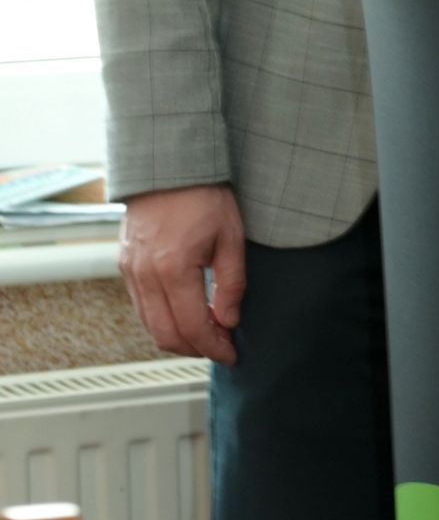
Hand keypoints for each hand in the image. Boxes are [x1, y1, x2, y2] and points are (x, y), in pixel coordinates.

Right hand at [119, 184, 246, 365]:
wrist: (168, 166)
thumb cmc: (204, 195)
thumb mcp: (231, 237)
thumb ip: (231, 283)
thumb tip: (228, 321)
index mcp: (173, 268)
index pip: (192, 327)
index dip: (213, 348)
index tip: (231, 354)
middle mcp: (145, 274)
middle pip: (165, 335)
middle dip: (195, 349)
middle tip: (221, 348)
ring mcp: (130, 270)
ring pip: (149, 325)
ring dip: (178, 338)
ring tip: (207, 334)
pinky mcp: (125, 265)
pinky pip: (141, 306)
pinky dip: (162, 320)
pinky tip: (186, 314)